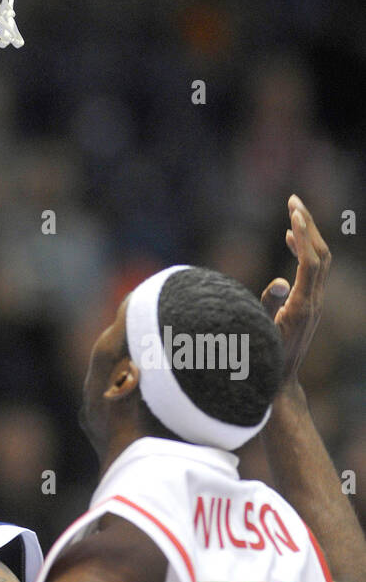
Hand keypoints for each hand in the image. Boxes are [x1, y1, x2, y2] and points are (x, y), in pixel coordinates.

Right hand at [260, 195, 330, 386]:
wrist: (282, 382)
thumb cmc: (266, 359)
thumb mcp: (262, 331)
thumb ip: (269, 305)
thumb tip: (279, 282)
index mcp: (302, 307)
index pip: (309, 263)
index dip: (302, 237)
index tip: (293, 213)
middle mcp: (314, 302)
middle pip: (320, 254)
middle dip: (308, 225)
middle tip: (293, 199)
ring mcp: (315, 302)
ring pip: (320, 259)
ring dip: (308, 233)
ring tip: (293, 210)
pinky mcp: (311, 302)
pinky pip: (313, 269)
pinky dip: (304, 248)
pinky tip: (289, 237)